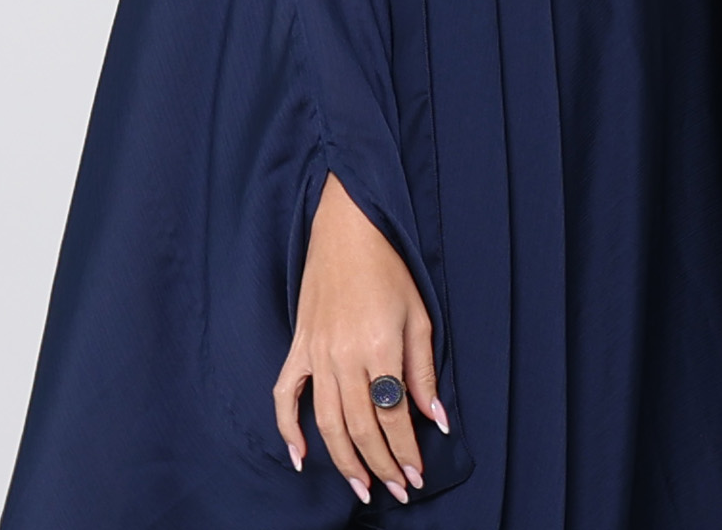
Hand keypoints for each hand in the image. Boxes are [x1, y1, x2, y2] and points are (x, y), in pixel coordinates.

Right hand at [272, 175, 443, 504]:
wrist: (345, 230)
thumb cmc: (388, 270)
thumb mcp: (420, 317)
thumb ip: (423, 371)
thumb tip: (435, 417)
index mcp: (379, 348)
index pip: (393, 416)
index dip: (406, 451)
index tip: (417, 475)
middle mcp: (344, 357)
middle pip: (360, 427)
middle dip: (381, 465)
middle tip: (396, 490)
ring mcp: (316, 354)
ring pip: (326, 421)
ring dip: (344, 460)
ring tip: (361, 487)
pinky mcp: (298, 347)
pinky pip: (286, 395)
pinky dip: (289, 428)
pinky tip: (300, 456)